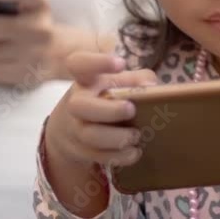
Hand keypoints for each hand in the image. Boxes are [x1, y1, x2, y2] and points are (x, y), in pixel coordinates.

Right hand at [45, 52, 157, 168]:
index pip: (78, 64)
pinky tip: (135, 152)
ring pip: (90, 135)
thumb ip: (135, 80)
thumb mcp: (113, 83)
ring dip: (116, 138)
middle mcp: (76, 102)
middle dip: (108, 110)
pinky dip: (119, 156)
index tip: (120, 63)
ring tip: (136, 135)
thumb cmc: (100, 98)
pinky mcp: (83, 150)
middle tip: (131, 109)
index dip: (97, 62)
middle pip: (81, 106)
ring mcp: (77, 128)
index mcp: (84, 80)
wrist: (68, 129)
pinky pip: (99, 156)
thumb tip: (151, 86)